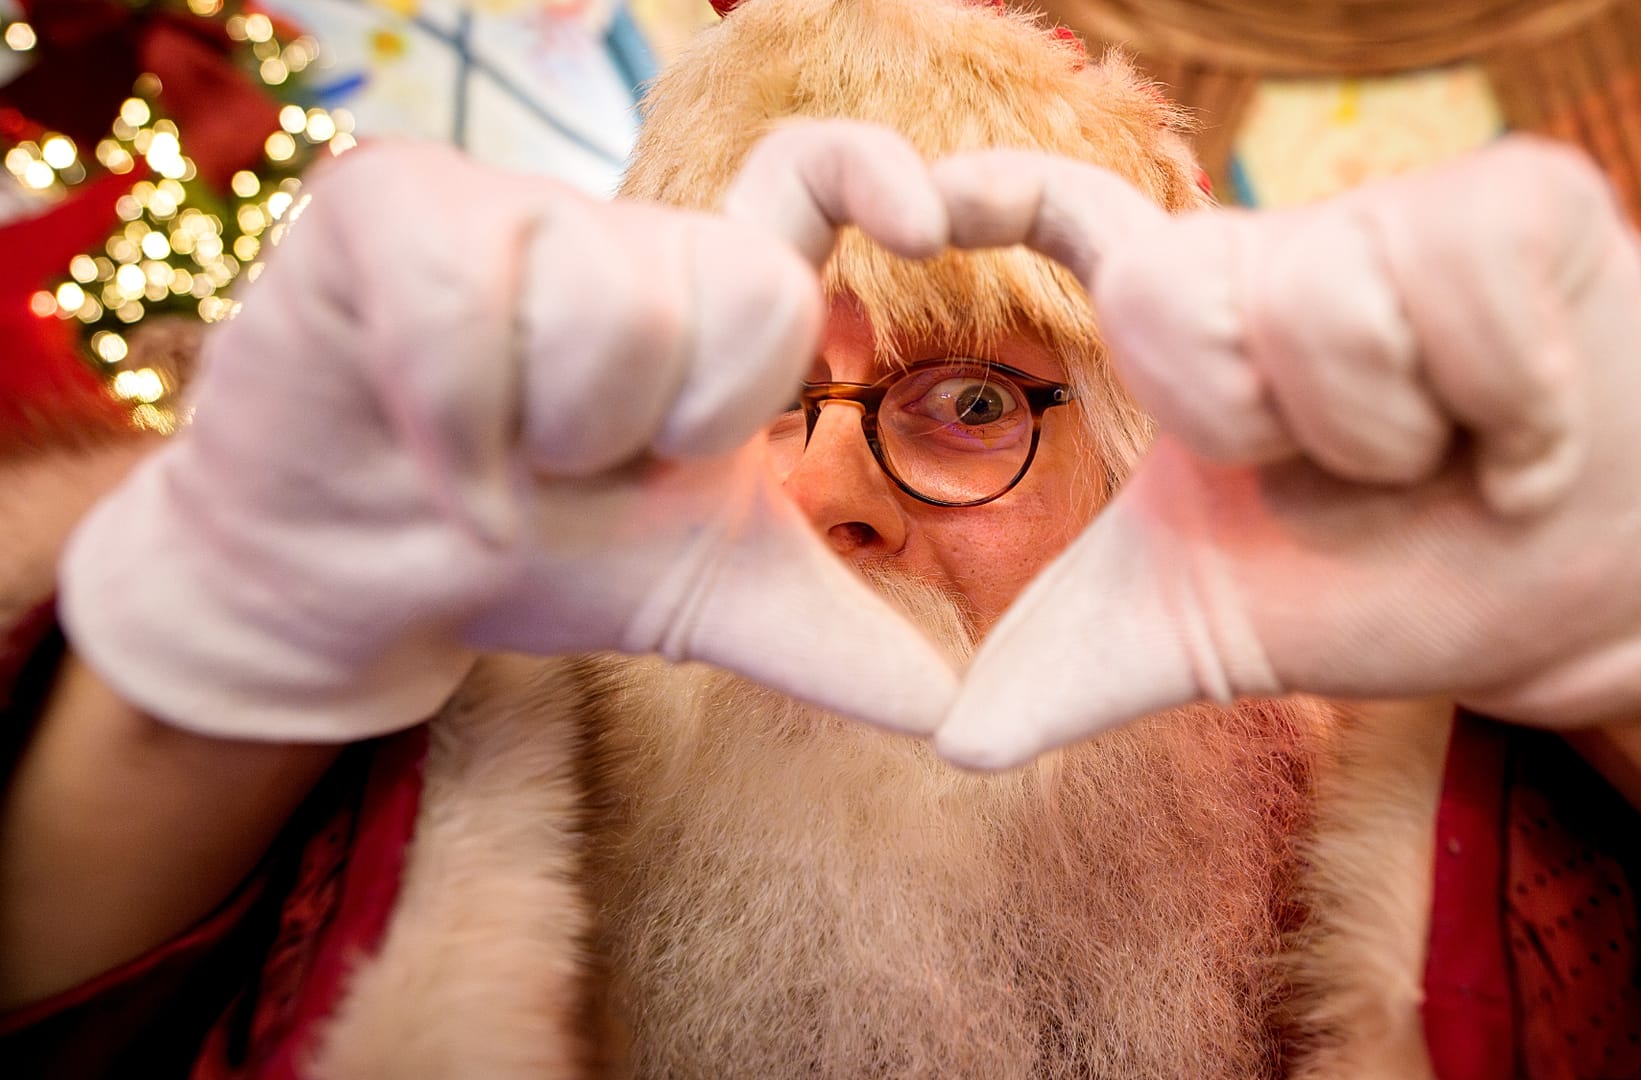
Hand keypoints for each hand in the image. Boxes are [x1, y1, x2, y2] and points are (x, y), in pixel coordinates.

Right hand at [59, 122, 960, 741]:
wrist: (359, 586)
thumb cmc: (537, 557)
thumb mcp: (702, 597)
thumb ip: (830, 637)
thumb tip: (952, 715)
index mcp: (710, 294)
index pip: (808, 179)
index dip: (874, 172)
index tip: (927, 228)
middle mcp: (623, 230)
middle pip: (746, 287)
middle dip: (678, 430)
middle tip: (591, 467)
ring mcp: (506, 204)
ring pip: (615, 309)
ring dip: (559, 440)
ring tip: (506, 457)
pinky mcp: (388, 206)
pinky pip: (469, 306)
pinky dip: (460, 425)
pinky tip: (432, 449)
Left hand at [932, 137, 1640, 768]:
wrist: (1573, 604)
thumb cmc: (1381, 586)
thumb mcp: (1209, 631)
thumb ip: (1078, 671)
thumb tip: (956, 747)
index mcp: (1191, 319)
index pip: (1072, 217)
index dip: (992, 193)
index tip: (911, 212)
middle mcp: (1280, 242)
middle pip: (1183, 295)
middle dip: (1260, 430)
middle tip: (1349, 472)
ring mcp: (1403, 208)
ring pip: (1331, 299)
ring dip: (1393, 432)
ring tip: (1448, 451)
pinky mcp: (1531, 197)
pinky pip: (1472, 289)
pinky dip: (1511, 410)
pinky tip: (1534, 440)